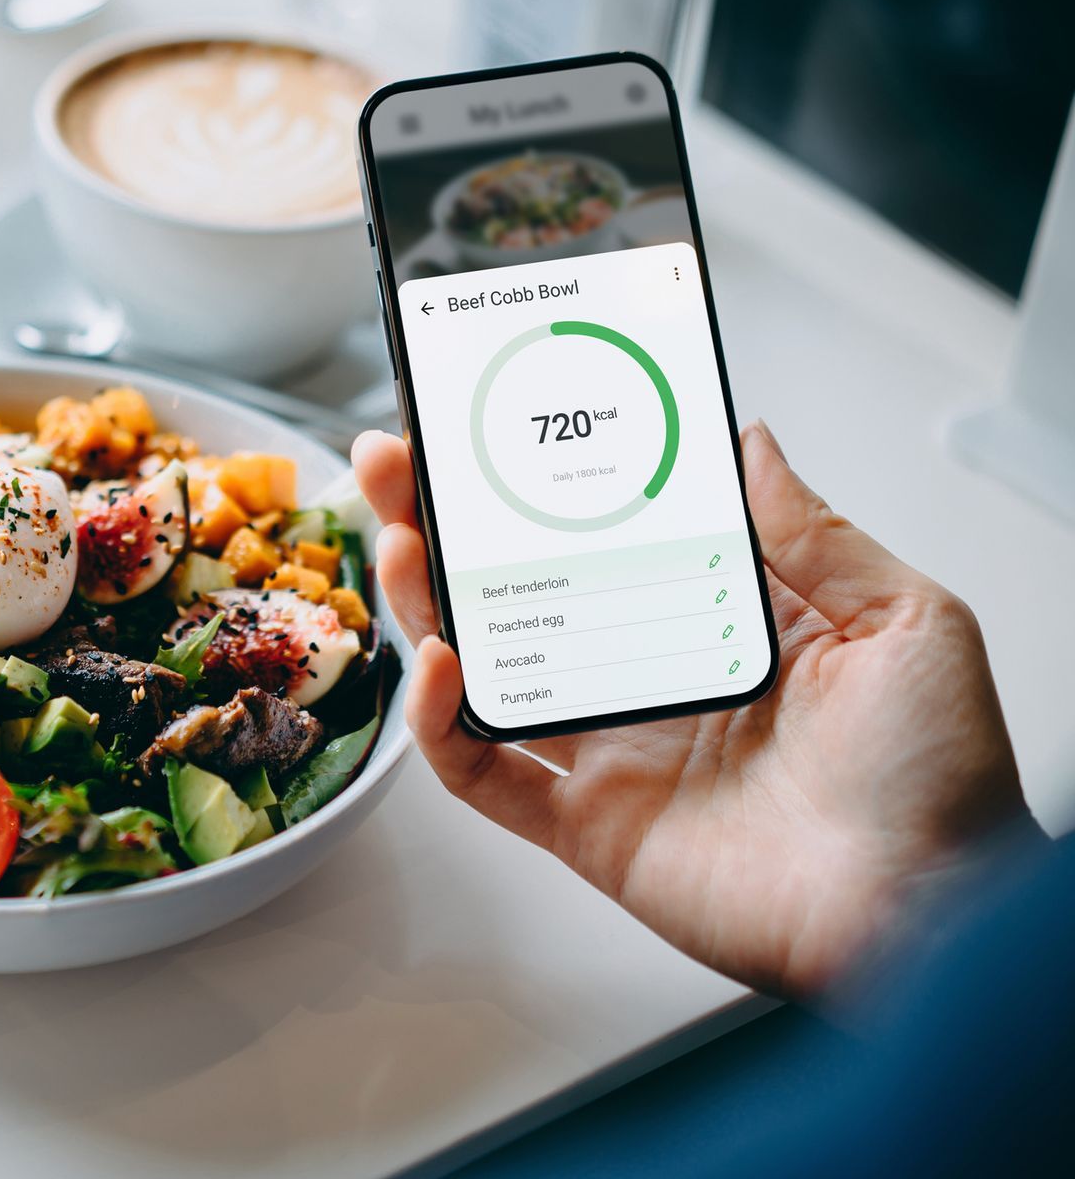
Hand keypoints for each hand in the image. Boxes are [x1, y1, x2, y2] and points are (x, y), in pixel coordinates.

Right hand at [355, 421, 1039, 995]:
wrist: (930, 914)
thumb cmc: (938, 780)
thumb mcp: (904, 621)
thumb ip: (815, 533)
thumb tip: (750, 443)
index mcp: (712, 623)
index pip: (600, 535)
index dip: (541, 483)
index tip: (494, 424)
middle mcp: (646, 680)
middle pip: (516, 590)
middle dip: (446, 524)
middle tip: (398, 462)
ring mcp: (608, 754)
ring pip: (481, 668)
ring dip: (425, 603)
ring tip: (400, 539)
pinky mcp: (583, 825)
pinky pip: (482, 772)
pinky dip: (439, 724)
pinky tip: (438, 663)